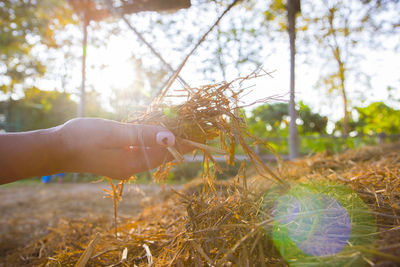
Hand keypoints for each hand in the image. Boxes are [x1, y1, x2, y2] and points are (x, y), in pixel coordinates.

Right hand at [57, 118, 188, 178]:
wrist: (56, 149)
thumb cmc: (82, 138)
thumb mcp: (114, 133)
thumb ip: (143, 135)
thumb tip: (171, 137)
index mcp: (132, 163)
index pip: (167, 154)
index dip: (185, 144)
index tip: (202, 136)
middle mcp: (131, 167)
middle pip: (162, 155)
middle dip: (179, 143)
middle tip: (196, 130)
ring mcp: (124, 165)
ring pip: (153, 152)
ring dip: (167, 142)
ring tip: (183, 130)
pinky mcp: (118, 159)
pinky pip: (142, 150)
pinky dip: (152, 141)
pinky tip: (156, 133)